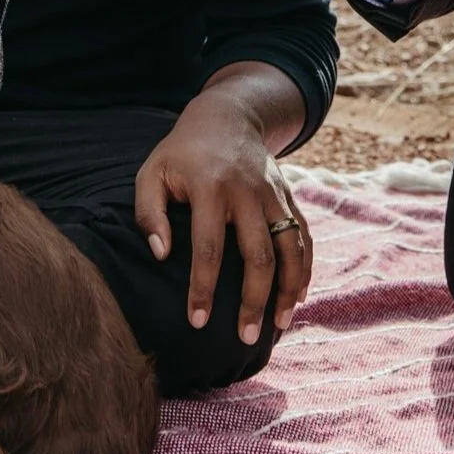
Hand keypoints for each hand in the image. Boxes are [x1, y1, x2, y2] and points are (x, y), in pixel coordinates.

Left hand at [134, 89, 312, 345]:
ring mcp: (274, 193)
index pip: (209, 248)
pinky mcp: (289, 196)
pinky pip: (303, 235)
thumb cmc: (181, 153)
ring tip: (278, 325)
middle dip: (253, 300)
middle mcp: (247, 191)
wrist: (227, 116)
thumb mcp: (152, 173)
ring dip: (287, 289)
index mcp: (210, 187)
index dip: (203, 288)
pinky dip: (305, 268)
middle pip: (258, 255)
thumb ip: (148, 214)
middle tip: (245, 337)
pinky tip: (297, 297)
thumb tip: (162, 255)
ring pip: (290, 247)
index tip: (197, 321)